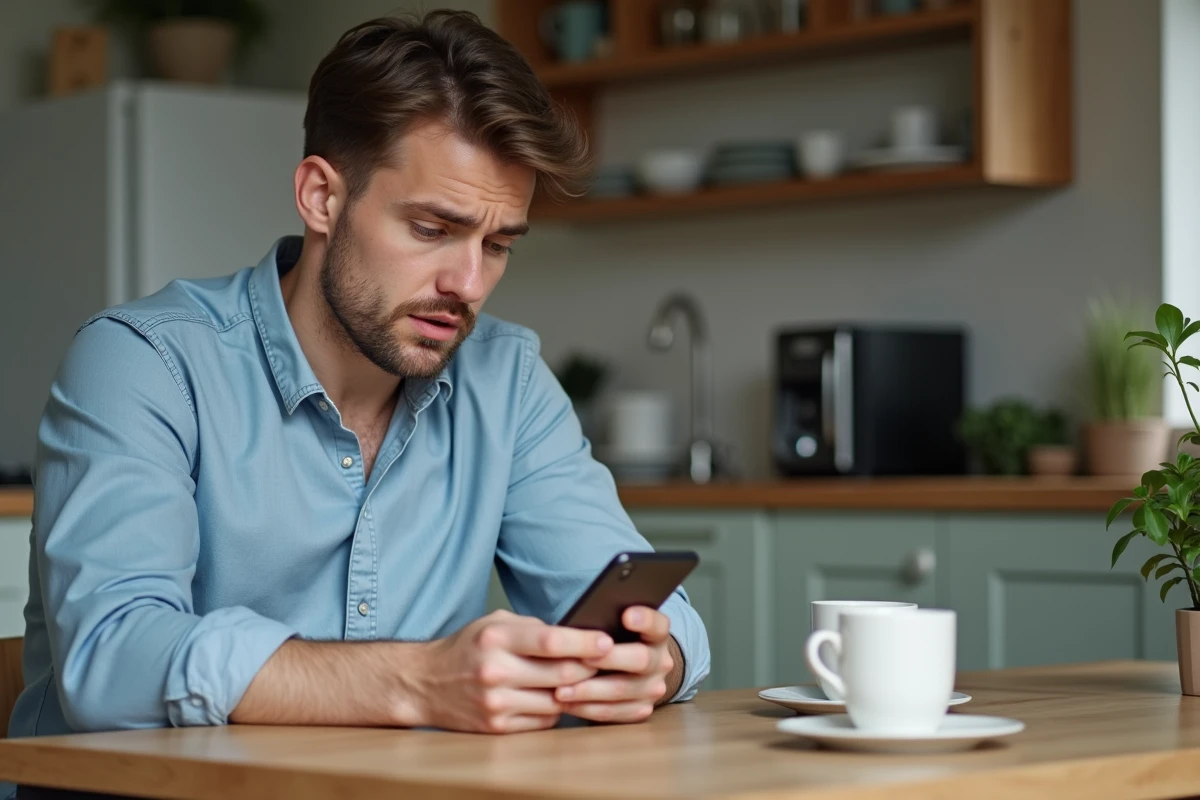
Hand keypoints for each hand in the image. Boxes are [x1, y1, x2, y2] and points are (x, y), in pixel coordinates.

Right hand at [413, 610, 612, 733]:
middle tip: (608, 662)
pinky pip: (544, 720)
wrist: (424, 684)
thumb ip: (533, 627)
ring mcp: (495, 703)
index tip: (607, 641)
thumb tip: (578, 634)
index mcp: (496, 638)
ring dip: (576, 692)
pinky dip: (556, 709)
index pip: (550, 641)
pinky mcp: (497, 727)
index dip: (584, 642)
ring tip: (583, 679)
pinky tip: (555, 697)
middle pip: (561, 674)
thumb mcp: (494, 623)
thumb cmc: (467, 648)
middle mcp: (495, 671)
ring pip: (557, 701)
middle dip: (590, 668)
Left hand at [552, 606, 678, 723]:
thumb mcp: (618, 627)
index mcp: (657, 635)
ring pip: (623, 690)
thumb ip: (607, 624)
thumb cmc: (617, 641)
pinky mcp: (642, 710)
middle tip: (582, 657)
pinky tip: (567, 704)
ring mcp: (654, 689)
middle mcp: (661, 662)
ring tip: (561, 690)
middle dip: (609, 658)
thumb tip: (578, 625)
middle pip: (640, 659)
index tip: (626, 616)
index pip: (658, 624)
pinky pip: (614, 713)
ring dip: (590, 691)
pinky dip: (588, 709)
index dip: (645, 619)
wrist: (636, 672)